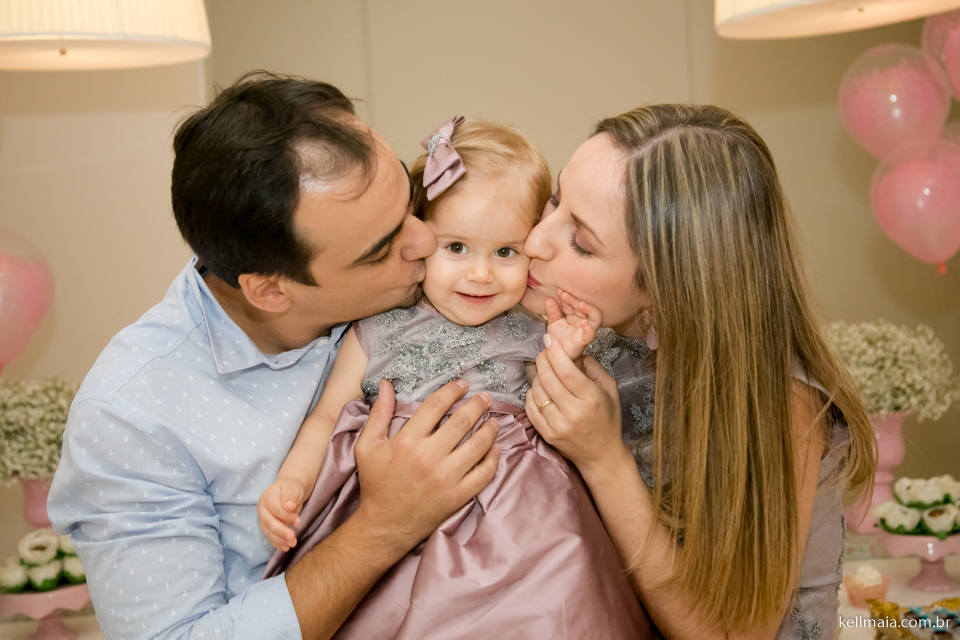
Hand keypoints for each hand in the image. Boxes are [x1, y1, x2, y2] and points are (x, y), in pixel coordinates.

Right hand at [257, 478, 305, 551]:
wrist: (289, 491)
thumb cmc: (291, 488)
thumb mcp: (292, 488)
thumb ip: (289, 496)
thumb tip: (289, 506)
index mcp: (267, 498)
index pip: (275, 509)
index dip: (286, 516)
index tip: (298, 521)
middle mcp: (262, 510)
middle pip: (269, 522)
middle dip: (280, 531)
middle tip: (292, 537)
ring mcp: (263, 519)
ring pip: (269, 532)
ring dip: (280, 540)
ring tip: (292, 544)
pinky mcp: (267, 527)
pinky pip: (271, 536)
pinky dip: (277, 543)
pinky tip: (285, 547)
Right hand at [353, 379, 500, 554]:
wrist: (384, 525)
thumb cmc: (376, 483)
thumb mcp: (368, 446)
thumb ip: (379, 413)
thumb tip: (386, 384)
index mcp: (407, 441)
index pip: (436, 406)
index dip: (452, 391)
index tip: (462, 385)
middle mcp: (429, 457)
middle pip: (462, 422)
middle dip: (477, 405)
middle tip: (485, 397)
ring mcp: (446, 478)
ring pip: (478, 445)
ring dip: (489, 429)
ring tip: (493, 420)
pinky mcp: (457, 496)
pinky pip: (483, 474)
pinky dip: (493, 459)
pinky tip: (495, 448)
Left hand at [525, 336, 631, 474]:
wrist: (601, 456)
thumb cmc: (607, 420)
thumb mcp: (610, 391)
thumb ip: (594, 368)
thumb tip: (576, 352)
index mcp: (591, 399)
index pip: (566, 370)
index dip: (554, 352)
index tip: (549, 340)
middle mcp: (573, 412)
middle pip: (548, 378)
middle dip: (543, 359)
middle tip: (544, 351)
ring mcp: (557, 425)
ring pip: (537, 391)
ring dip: (537, 376)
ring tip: (544, 371)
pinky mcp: (546, 434)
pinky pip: (531, 407)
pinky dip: (532, 394)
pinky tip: (540, 389)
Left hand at [545, 288, 601, 366]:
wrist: (553, 356)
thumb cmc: (557, 340)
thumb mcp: (553, 322)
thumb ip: (552, 311)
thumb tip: (548, 298)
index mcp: (574, 316)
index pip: (573, 303)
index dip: (567, 297)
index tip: (559, 291)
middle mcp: (582, 321)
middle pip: (583, 307)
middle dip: (575, 300)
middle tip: (564, 294)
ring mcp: (584, 331)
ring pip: (593, 317)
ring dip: (588, 309)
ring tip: (580, 303)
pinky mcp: (583, 341)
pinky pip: (590, 335)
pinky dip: (589, 329)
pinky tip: (585, 323)